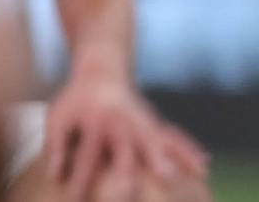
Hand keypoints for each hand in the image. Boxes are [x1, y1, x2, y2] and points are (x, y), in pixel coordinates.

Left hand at [45, 63, 207, 201]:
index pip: (86, 155)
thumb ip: (56, 146)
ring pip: (154, 140)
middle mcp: (118, 121)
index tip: (76, 200)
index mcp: (93, 121)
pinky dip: (188, 149)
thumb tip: (55, 176)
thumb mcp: (58, 116)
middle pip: (125, 149)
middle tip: (133, 193)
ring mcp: (139, 119)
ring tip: (172, 176)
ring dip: (164, 157)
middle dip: (130, 172)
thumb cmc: (75, 101)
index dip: (81, 179)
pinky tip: (203, 166)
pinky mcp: (153, 122)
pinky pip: (174, 135)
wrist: (101, 70)